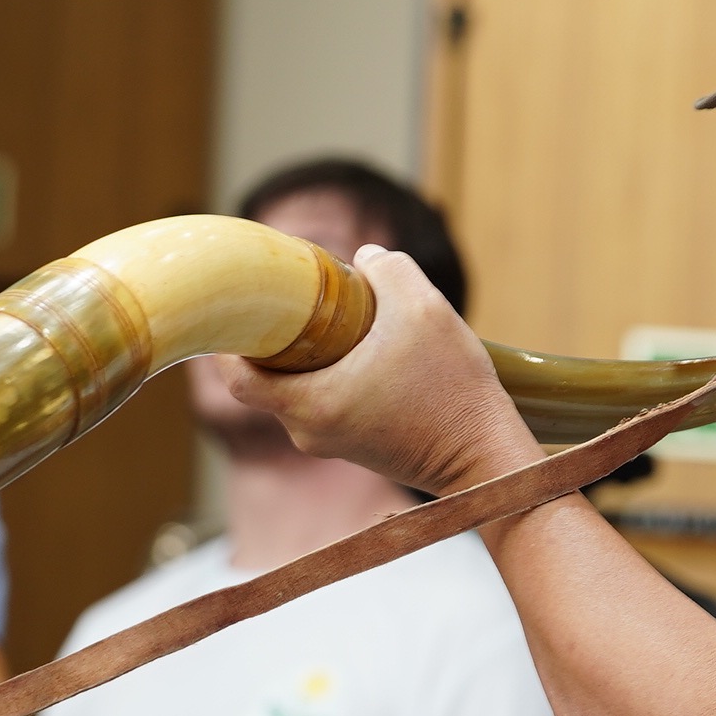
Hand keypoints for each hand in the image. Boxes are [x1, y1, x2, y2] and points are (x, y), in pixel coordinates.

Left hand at [226, 247, 537, 496]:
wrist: (486, 455)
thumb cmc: (452, 388)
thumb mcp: (423, 306)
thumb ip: (386, 268)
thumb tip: (364, 260)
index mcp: (310, 404)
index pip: (236, 377)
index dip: (228, 339)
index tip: (244, 306)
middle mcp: (309, 432)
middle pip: (267, 378)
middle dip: (278, 337)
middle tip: (300, 299)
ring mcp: (331, 443)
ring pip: (298, 389)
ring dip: (311, 355)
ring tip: (343, 321)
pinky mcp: (355, 447)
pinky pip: (325, 402)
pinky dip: (333, 374)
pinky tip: (365, 349)